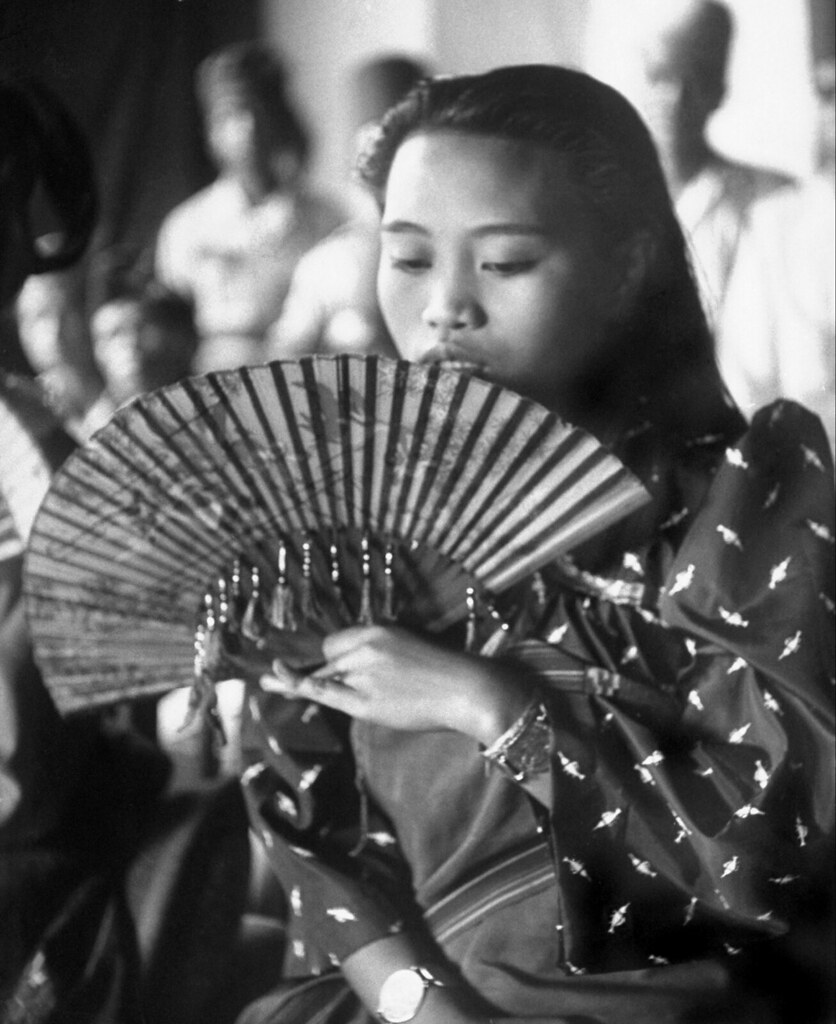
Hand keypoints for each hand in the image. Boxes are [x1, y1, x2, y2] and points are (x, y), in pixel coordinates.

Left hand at [259, 625, 530, 742]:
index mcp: (378, 629)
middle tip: (361, 685)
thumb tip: (350, 661)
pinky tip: (274, 679)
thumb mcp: (409, 643)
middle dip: (335, 669)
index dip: (335, 655)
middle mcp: (365, 646)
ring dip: (323, 681)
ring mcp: (363, 674)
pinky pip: (323, 691)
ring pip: (327, 674)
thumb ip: (379, 650)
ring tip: (273, 681)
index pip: (338, 640)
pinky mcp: (364, 701)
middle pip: (329, 655)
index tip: (325, 662)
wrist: (466, 689)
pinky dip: (297, 684)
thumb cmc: (444, 670)